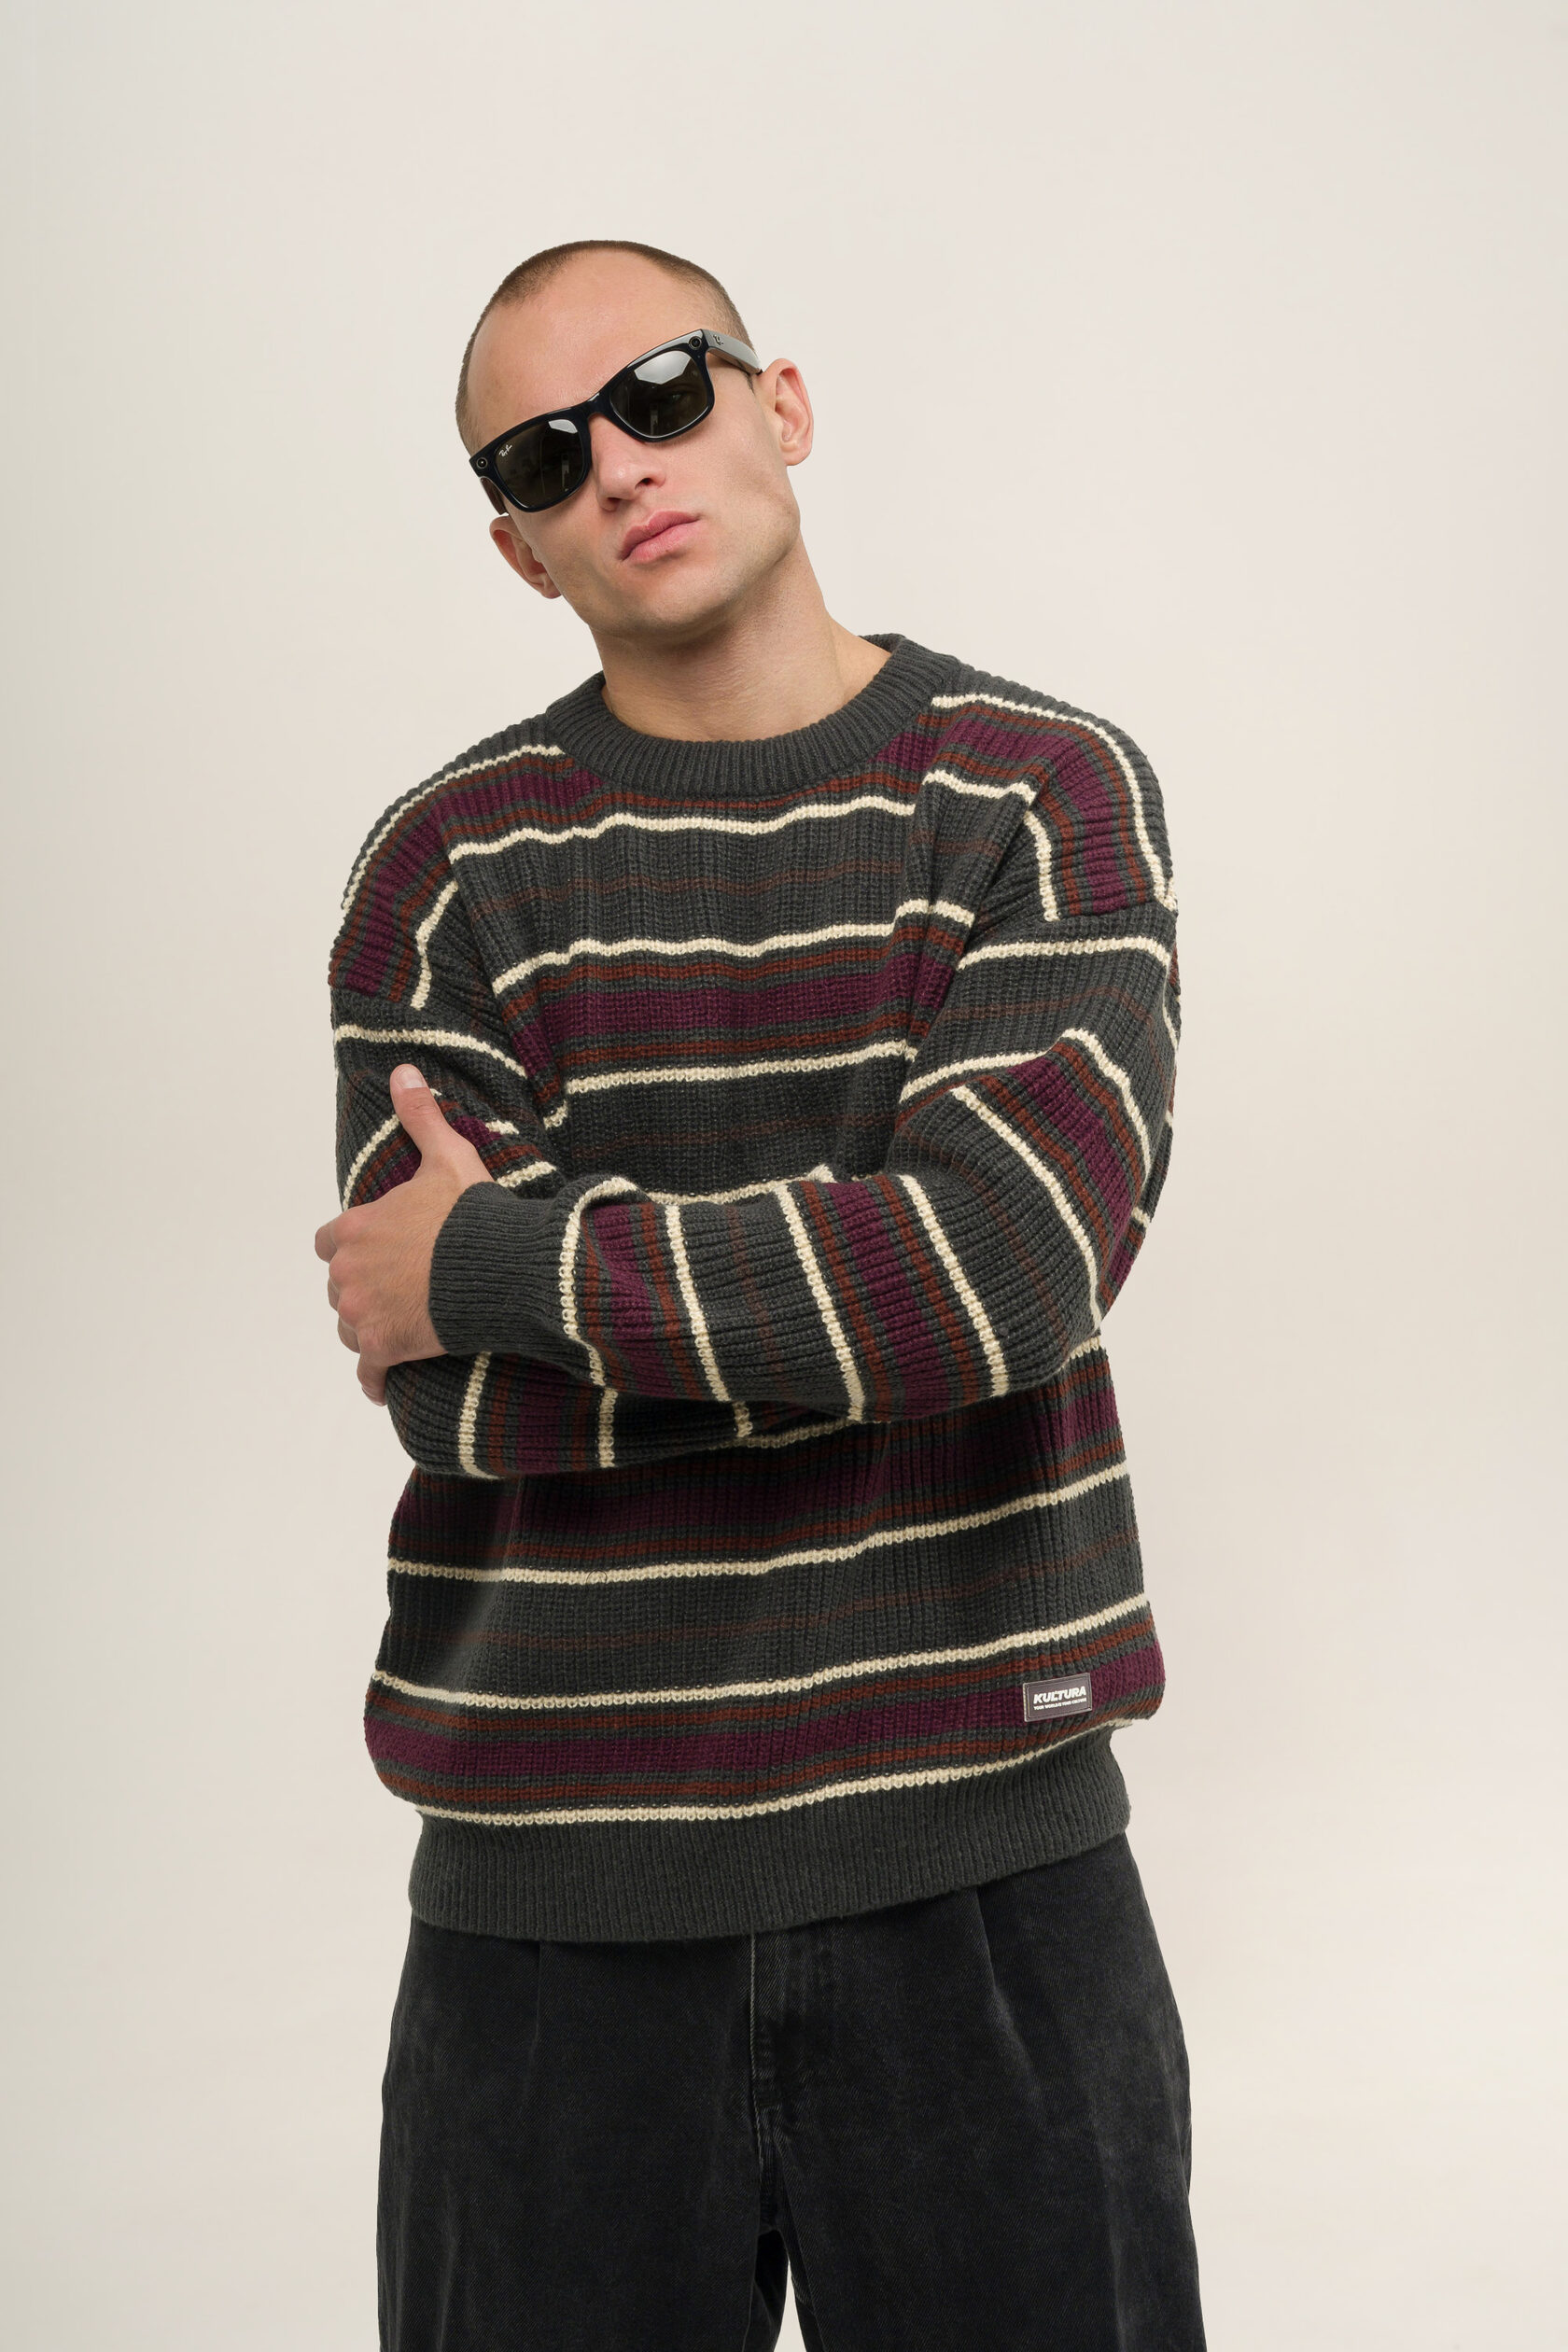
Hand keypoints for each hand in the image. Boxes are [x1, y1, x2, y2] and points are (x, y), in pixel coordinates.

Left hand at [315, 1065, 491, 1403]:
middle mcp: (347, 1272)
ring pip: (350, 1327)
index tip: (375, 1253)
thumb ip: (421, 1116)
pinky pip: (368, 1372)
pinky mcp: (383, 1348)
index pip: (327, 1243)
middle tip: (397, 1291)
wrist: (498, 1269)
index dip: (349, 1249)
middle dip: (361, 1290)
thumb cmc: (473, 1214)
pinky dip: (375, 1378)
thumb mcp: (448, 1157)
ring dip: (368, 1329)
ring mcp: (362, 1313)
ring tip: (397, 1329)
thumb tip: (403, 1070)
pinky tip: (384, 1383)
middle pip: (338, 1287)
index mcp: (355, 1227)